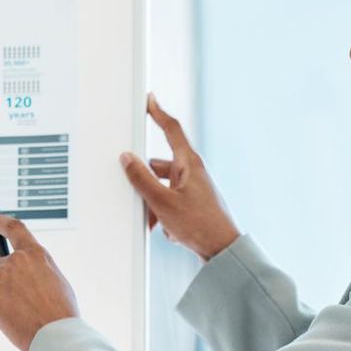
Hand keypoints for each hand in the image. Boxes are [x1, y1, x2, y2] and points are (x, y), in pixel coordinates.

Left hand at [0, 216, 80, 350]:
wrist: (57, 336)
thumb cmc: (60, 318)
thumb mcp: (56, 284)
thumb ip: (35, 273)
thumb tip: (20, 281)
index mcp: (36, 254)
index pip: (15, 229)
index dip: (0, 223)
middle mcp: (16, 259)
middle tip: (18, 311)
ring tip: (12, 320)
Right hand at [119, 94, 241, 261]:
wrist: (222, 250)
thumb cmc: (200, 225)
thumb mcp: (162, 201)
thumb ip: (141, 179)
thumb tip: (127, 159)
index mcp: (189, 163)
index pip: (171, 129)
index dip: (158, 112)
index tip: (149, 99)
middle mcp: (193, 172)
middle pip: (160, 165)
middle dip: (147, 179)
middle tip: (138, 189)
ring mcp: (194, 188)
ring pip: (163, 187)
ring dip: (154, 201)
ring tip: (155, 219)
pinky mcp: (193, 204)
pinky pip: (170, 202)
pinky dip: (164, 213)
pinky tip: (167, 229)